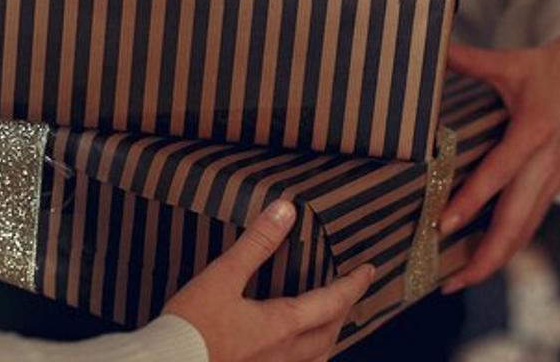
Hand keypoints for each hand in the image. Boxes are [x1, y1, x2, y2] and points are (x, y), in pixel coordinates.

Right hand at [163, 199, 375, 361]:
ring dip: (329, 338)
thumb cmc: (192, 327)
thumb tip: (284, 212)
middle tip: (351, 292)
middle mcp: (285, 354)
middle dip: (344, 309)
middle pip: (330, 331)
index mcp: (281, 325)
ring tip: (330, 325)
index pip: (332, 301)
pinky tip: (295, 354)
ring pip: (317, 357)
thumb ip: (256, 243)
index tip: (367, 271)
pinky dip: (307, 359)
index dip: (353, 284)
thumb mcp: (222, 276)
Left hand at [438, 31, 559, 292]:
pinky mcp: (554, 183)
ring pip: (527, 228)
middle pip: (517, 218)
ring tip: (458, 281)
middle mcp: (547, 161)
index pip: (499, 173)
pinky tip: (485, 262)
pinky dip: (510, 245)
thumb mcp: (509, 61)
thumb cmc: (547, 67)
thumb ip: (468, 59)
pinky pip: (532, 221)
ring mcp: (553, 177)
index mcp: (534, 130)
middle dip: (486, 255)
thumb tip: (431, 47)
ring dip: (496, 259)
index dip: (471, 200)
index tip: (443, 224)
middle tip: (450, 280)